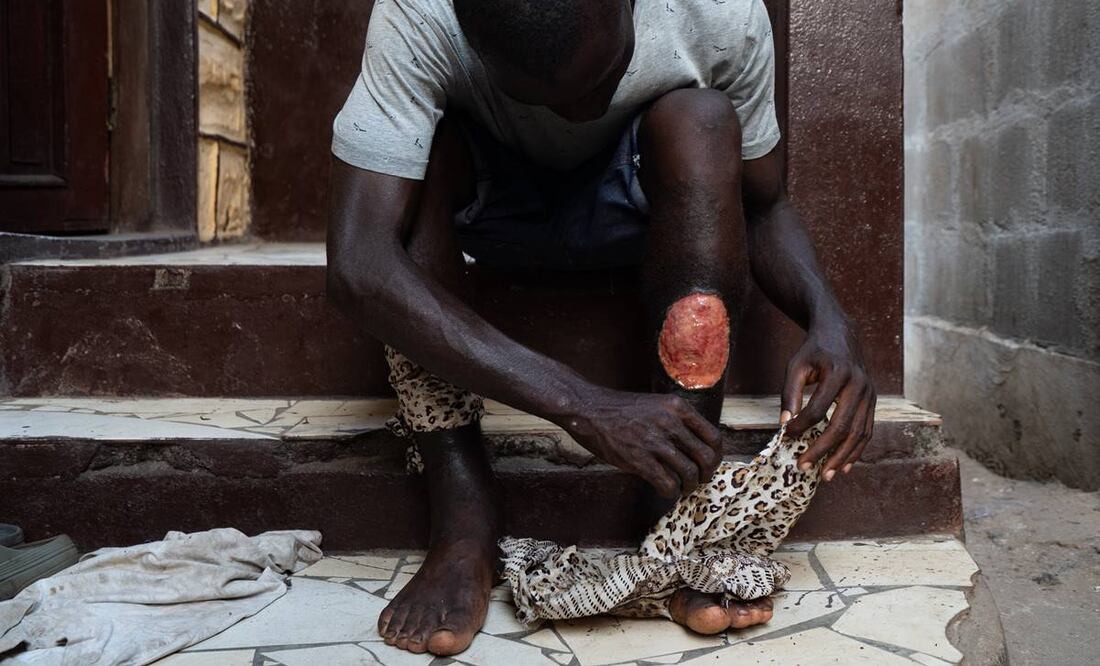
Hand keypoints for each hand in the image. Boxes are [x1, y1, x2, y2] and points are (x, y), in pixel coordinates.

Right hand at [562, 389, 722, 497]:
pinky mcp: (639, 459)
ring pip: (689, 473)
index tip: (709, 464)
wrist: (590, 410)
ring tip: (681, 487)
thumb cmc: (622, 410)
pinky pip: (667, 483)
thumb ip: (676, 422)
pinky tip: (664, 490)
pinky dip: (670, 491)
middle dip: (705, 475)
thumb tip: (695, 447)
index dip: (716, 456)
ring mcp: (655, 442)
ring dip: (688, 486)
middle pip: (706, 458)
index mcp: (678, 408)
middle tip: (698, 480)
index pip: (713, 437)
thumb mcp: (656, 405)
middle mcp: (670, 423)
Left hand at [781, 319, 875, 479]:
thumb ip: (789, 393)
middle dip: (822, 450)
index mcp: (838, 373)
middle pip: (842, 426)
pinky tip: (843, 466)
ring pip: (858, 433)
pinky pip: (867, 431)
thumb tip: (784, 423)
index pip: (818, 408)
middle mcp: (858, 384)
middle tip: (804, 466)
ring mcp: (869, 394)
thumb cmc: (814, 351)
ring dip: (841, 457)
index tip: (786, 436)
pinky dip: (856, 451)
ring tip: (825, 475)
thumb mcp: (796, 365)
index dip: (801, 425)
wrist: (841, 334)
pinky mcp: (873, 402)